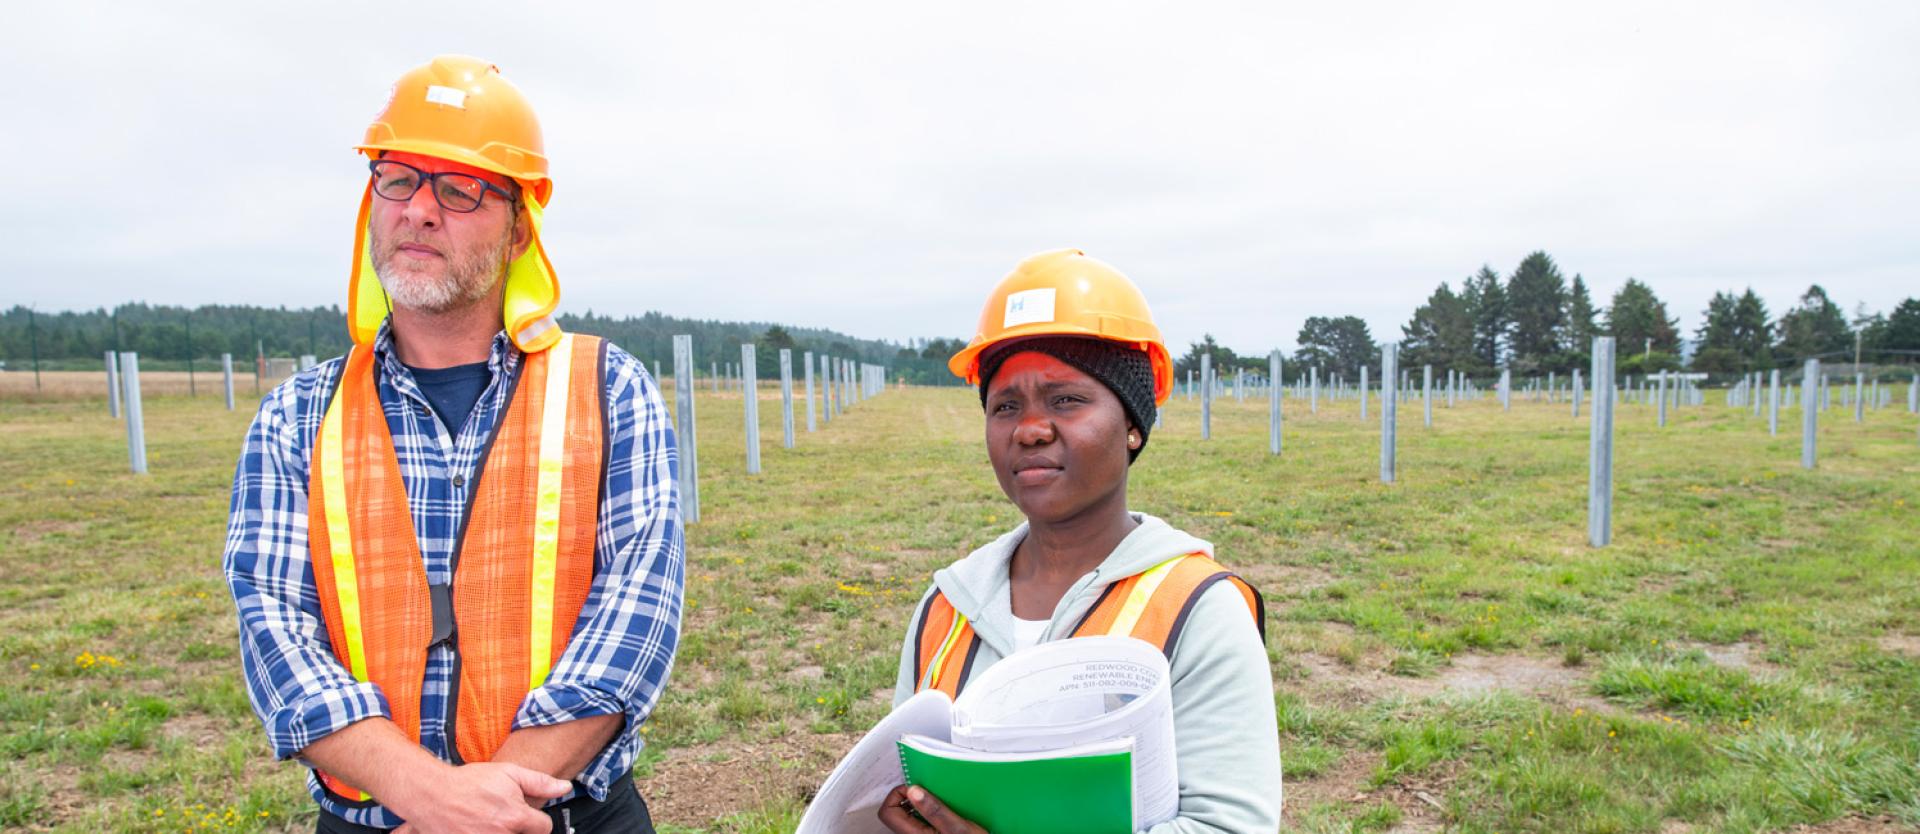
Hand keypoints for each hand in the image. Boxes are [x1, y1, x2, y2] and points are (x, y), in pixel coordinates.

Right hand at [389, 762, 570, 833]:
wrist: (431, 794)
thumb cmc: (469, 782)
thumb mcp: (508, 773)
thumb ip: (540, 782)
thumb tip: (565, 788)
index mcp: (515, 817)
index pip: (544, 828)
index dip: (538, 819)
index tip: (528, 815)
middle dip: (519, 827)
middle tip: (503, 815)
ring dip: (503, 831)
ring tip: (489, 819)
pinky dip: (485, 833)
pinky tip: (478, 826)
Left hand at [877, 785, 986, 833]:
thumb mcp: (957, 827)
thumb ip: (935, 810)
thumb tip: (913, 791)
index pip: (887, 812)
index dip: (898, 795)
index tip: (916, 787)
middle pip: (897, 812)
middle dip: (911, 796)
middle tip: (928, 790)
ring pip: (910, 815)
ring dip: (922, 803)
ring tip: (940, 799)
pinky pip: (923, 819)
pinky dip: (931, 811)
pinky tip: (947, 810)